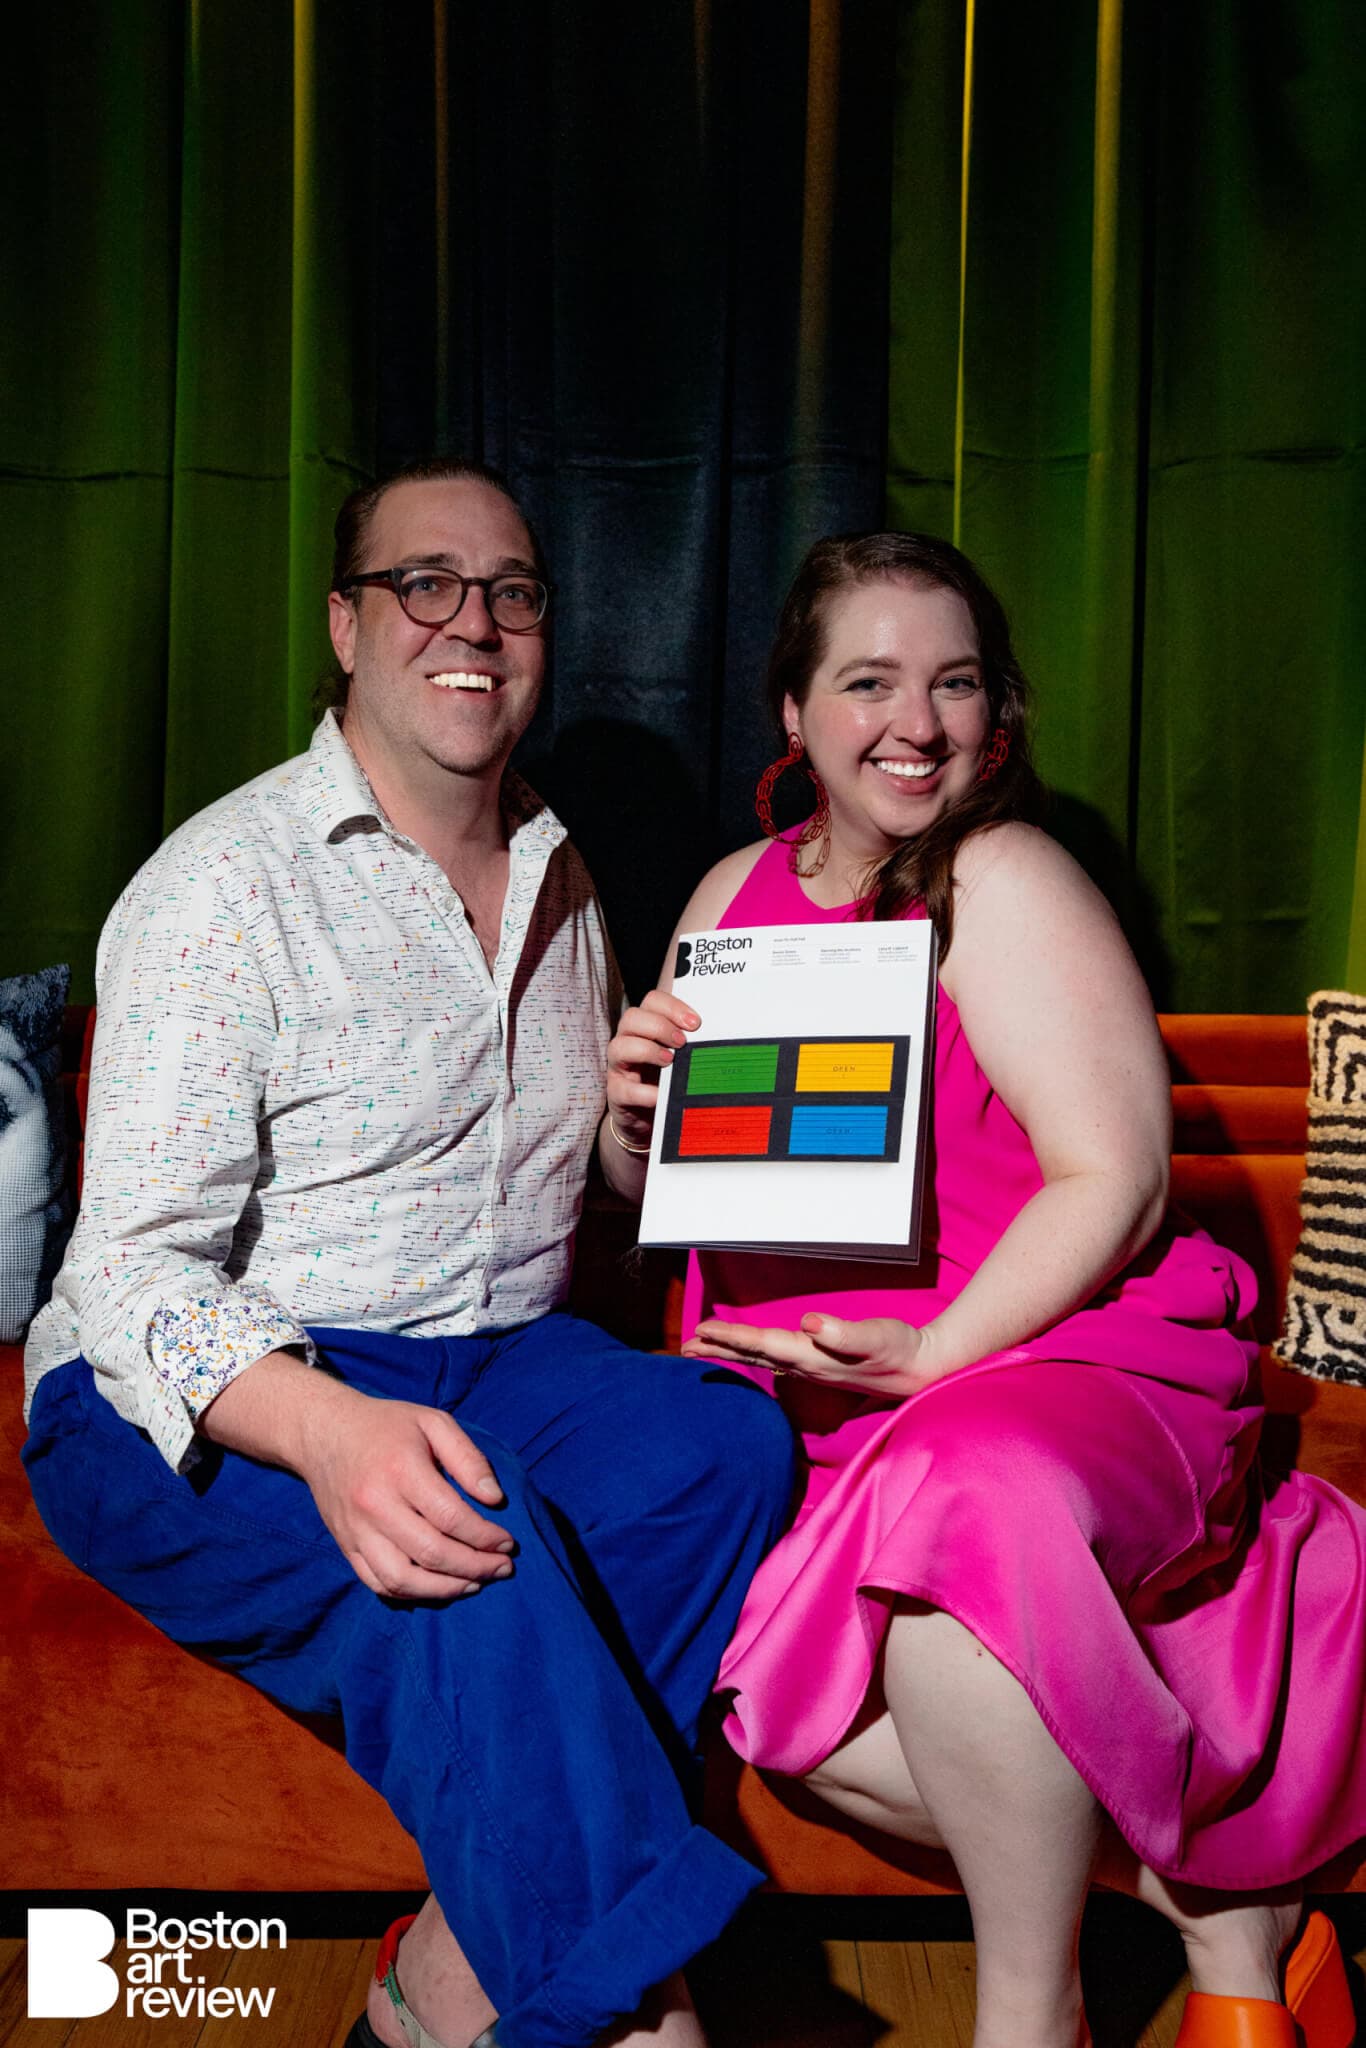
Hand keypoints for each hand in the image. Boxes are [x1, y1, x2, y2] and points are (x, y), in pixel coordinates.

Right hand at [295, 1389, 516, 1600]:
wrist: (324, 1433)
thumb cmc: (387, 1426)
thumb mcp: (433, 1422)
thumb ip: (467, 1457)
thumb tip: (495, 1498)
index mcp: (401, 1470)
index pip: (451, 1517)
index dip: (485, 1536)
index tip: (508, 1543)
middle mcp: (375, 1505)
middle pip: (432, 1553)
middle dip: (475, 1567)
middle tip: (503, 1568)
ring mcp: (357, 1531)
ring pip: (403, 1579)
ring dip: (445, 1589)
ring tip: (475, 1584)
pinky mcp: (345, 1546)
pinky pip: (378, 1583)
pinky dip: (411, 1594)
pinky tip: (438, 1587)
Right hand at [605, 988, 700, 1149]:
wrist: (651, 1117)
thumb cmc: (669, 1080)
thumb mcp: (683, 1059)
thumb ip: (695, 1045)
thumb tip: (725, 1039)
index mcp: (646, 1026)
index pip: (652, 1001)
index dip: (673, 1007)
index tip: (696, 1023)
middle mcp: (628, 1041)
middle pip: (632, 1018)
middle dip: (660, 1027)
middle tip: (683, 1042)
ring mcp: (619, 1067)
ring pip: (619, 1046)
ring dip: (647, 1051)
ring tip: (670, 1061)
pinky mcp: (616, 1093)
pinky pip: (623, 1089)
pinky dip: (644, 1092)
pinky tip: (661, 1095)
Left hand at [683, 1312, 939, 1399]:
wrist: (921, 1370)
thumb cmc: (900, 1349)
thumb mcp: (877, 1336)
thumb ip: (844, 1332)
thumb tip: (810, 1324)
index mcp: (813, 1356)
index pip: (763, 1345)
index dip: (731, 1337)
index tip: (701, 1330)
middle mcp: (807, 1366)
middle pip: (753, 1357)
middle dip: (718, 1351)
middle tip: (684, 1348)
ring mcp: (812, 1368)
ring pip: (760, 1360)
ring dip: (730, 1353)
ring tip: (702, 1349)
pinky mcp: (819, 1365)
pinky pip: (774, 1360)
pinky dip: (752, 1354)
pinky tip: (748, 1355)